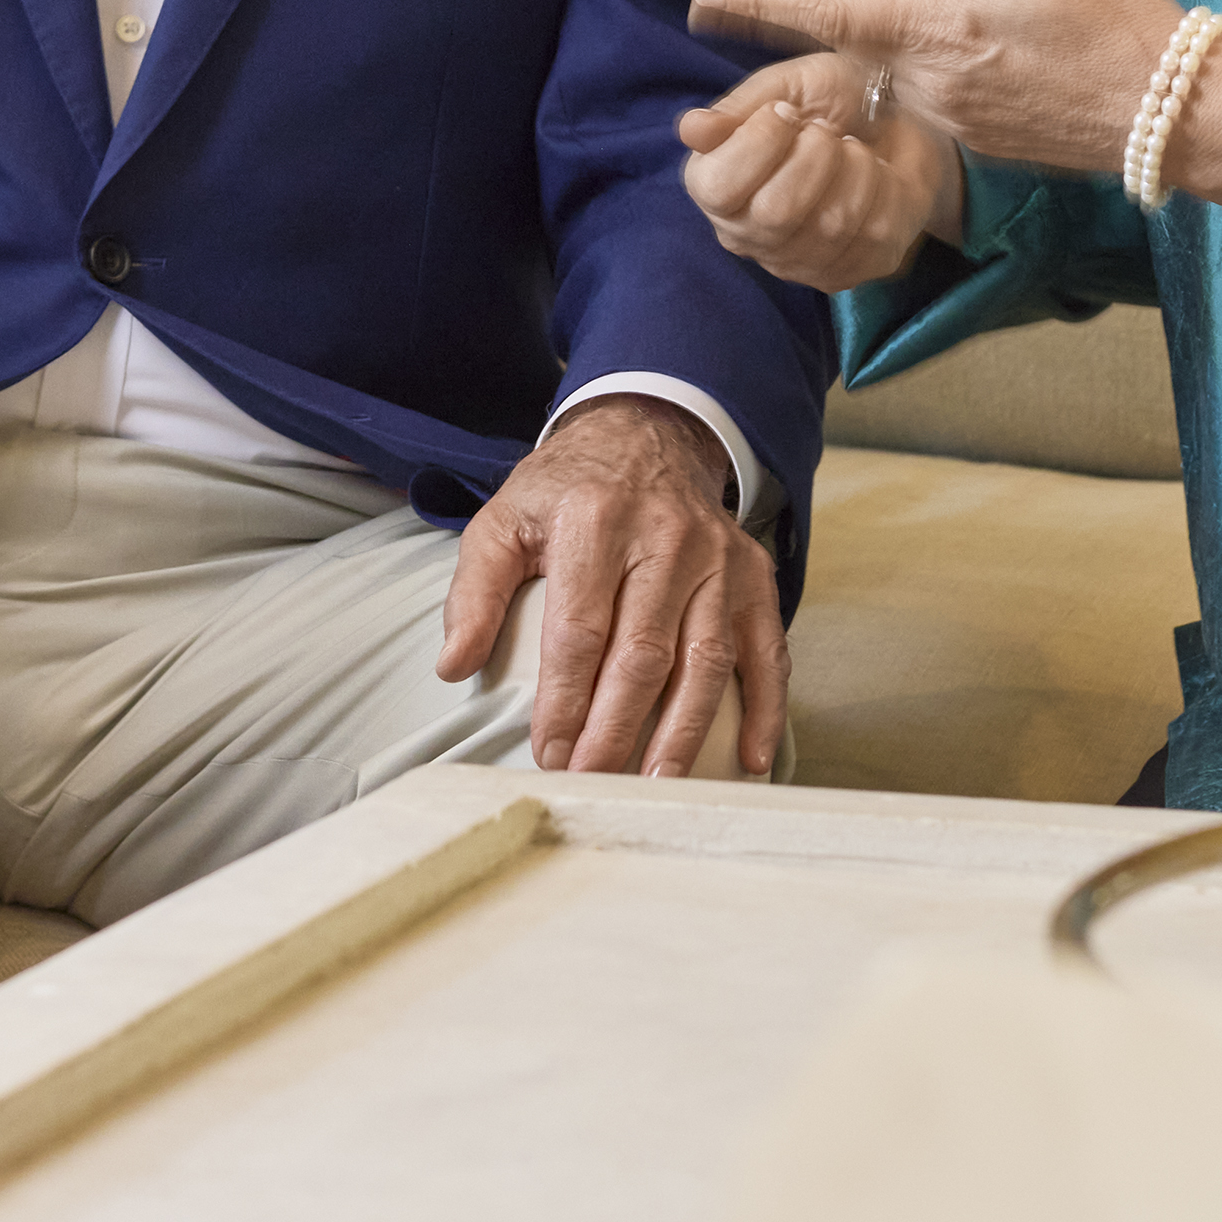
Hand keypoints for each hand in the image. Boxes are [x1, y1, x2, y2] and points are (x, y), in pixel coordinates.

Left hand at [437, 395, 784, 778]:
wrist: (645, 436)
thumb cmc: (567, 491)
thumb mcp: (504, 520)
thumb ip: (474, 591)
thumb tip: (454, 666)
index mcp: (594, 522)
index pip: (579, 631)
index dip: (565, 702)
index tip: (550, 754)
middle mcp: (665, 538)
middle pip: (643, 654)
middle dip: (617, 729)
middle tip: (594, 780)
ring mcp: (718, 558)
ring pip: (706, 659)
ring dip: (685, 732)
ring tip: (658, 785)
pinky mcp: (754, 575)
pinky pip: (767, 649)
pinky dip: (766, 708)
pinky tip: (751, 759)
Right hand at [678, 51, 961, 291]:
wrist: (892, 117)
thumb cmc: (828, 102)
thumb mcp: (784, 86)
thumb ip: (738, 108)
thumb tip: (692, 130)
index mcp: (713, 186)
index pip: (718, 188)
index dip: (760, 142)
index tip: (786, 112)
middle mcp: (746, 235)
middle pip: (775, 213)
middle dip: (814, 155)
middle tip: (827, 131)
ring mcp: (796, 263)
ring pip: (830, 225)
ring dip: (855, 168)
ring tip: (853, 150)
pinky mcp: (849, 273)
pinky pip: (873, 237)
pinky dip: (885, 189)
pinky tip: (877, 176)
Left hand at [690, 0, 1168, 175]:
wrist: (1172, 119)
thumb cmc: (1119, 26)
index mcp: (943, 29)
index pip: (831, 10)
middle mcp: (931, 82)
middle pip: (838, 39)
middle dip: (780, 4)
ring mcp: (948, 116)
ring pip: (874, 66)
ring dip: (837, 26)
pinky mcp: (973, 135)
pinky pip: (912, 88)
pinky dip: (889, 53)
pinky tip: (892, 24)